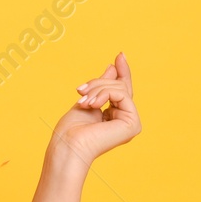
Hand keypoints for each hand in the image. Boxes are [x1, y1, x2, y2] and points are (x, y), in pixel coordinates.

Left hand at [51, 51, 140, 167]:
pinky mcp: (133, 124)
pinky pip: (122, 94)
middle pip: (120, 86)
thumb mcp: (87, 100)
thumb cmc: (71, 130)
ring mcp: (131, 123)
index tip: (119, 55)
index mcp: (115, 116)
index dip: (122, 72)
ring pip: (120, 88)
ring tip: (83, 102)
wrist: (68, 146)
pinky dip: (103, 94)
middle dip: (98, 83)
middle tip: (80, 91)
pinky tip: (91, 105)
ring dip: (97, 89)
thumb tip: (113, 67)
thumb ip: (102, 86)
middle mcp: (125, 119)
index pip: (121, 90)